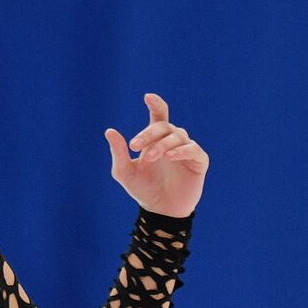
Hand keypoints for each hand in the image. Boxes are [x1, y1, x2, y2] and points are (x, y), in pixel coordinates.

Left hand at [103, 94, 208, 217]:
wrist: (160, 211)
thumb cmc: (143, 189)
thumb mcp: (125, 172)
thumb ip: (118, 152)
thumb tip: (109, 131)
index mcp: (155, 140)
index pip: (158, 116)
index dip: (156, 105)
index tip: (148, 97)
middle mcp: (172, 141)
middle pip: (163, 126)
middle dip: (149, 133)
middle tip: (135, 146)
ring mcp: (186, 150)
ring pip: (178, 136)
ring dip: (162, 144)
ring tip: (151, 157)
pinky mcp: (198, 162)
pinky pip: (193, 149)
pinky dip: (181, 150)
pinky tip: (170, 156)